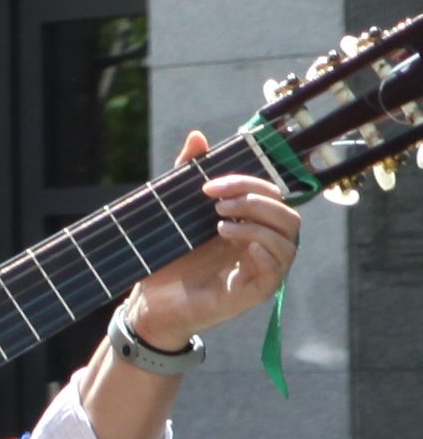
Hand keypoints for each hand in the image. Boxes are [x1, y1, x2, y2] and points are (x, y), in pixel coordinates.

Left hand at [120, 136, 300, 352]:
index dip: (245, 182)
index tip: (207, 184)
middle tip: (216, 203)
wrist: (150, 302)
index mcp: (250, 223)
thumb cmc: (168, 258)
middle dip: (255, 200)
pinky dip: (260, 247)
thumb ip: (188, 173)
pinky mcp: (257, 290)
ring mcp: (264, 268)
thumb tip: (197, 135)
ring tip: (219, 223)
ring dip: (257, 222)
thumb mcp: (176, 211)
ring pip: (289, 237)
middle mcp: (263, 244)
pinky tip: (231, 241)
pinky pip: (278, 265)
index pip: (270, 194)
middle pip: (286, 213)